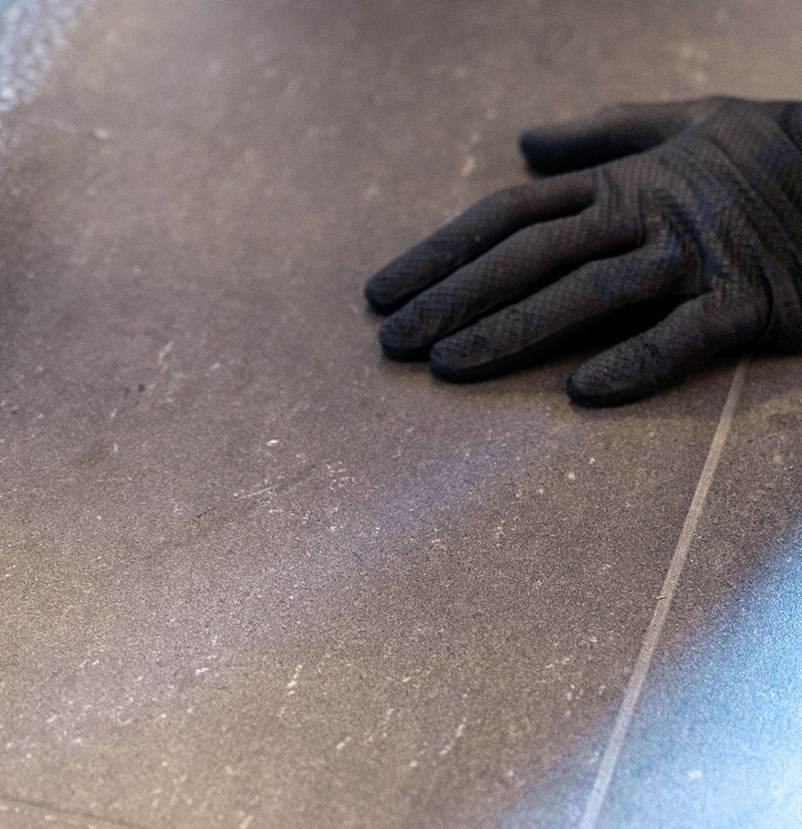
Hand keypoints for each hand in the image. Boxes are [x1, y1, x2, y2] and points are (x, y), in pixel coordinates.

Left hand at [366, 97, 801, 404]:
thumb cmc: (772, 154)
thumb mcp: (687, 123)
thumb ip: (601, 135)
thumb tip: (526, 143)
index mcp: (622, 182)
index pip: (508, 215)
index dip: (440, 254)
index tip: (380, 295)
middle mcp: (647, 216)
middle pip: (532, 255)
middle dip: (455, 299)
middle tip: (392, 344)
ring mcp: (697, 258)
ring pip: (592, 292)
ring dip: (516, 329)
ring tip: (450, 365)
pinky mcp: (752, 300)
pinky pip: (688, 334)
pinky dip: (638, 360)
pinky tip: (583, 391)